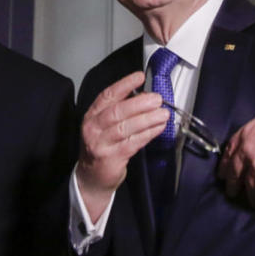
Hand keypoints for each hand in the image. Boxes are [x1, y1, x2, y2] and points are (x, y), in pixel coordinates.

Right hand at [77, 71, 167, 221]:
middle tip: (157, 99)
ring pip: (127, 127)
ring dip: (148, 119)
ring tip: (163, 113)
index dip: (124, 84)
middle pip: (118, 111)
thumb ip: (120, 111)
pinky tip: (158, 128)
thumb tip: (145, 97)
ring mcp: (101, 144)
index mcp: (92, 116)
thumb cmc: (102, 147)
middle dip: (140, 103)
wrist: (91, 178)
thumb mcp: (104, 126)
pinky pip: (133, 142)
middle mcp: (93, 128)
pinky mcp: (111, 158)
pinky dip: (148, 134)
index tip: (139, 77)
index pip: (107, 96)